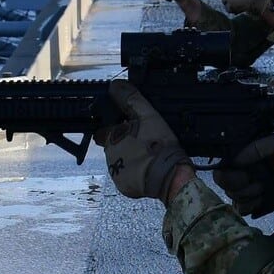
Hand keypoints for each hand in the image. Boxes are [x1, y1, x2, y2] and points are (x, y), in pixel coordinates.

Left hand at [95, 79, 188, 199]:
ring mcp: (116, 173)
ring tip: (148, 153)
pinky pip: (126, 177)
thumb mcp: (148, 115)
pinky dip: (135, 171)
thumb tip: (116, 86)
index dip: (114, 127)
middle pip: (112, 145)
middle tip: (143, 140)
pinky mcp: (125, 186)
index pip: (103, 130)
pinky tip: (148, 166)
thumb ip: (131, 99)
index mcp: (112, 137)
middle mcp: (110, 156)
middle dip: (123, 142)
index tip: (127, 126)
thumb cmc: (159, 144)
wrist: (170, 175)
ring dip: (129, 156)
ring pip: (119, 160)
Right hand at [213, 133, 273, 217]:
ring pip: (233, 199)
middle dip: (242, 188)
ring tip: (263, 191)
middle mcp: (241, 172)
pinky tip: (262, 200)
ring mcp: (246, 188)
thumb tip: (235, 161)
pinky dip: (250, 206)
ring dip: (248, 197)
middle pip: (225, 187)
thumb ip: (255, 148)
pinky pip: (240, 210)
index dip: (230, 177)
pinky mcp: (253, 202)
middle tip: (259, 184)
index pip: (221, 171)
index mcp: (243, 157)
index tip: (246, 176)